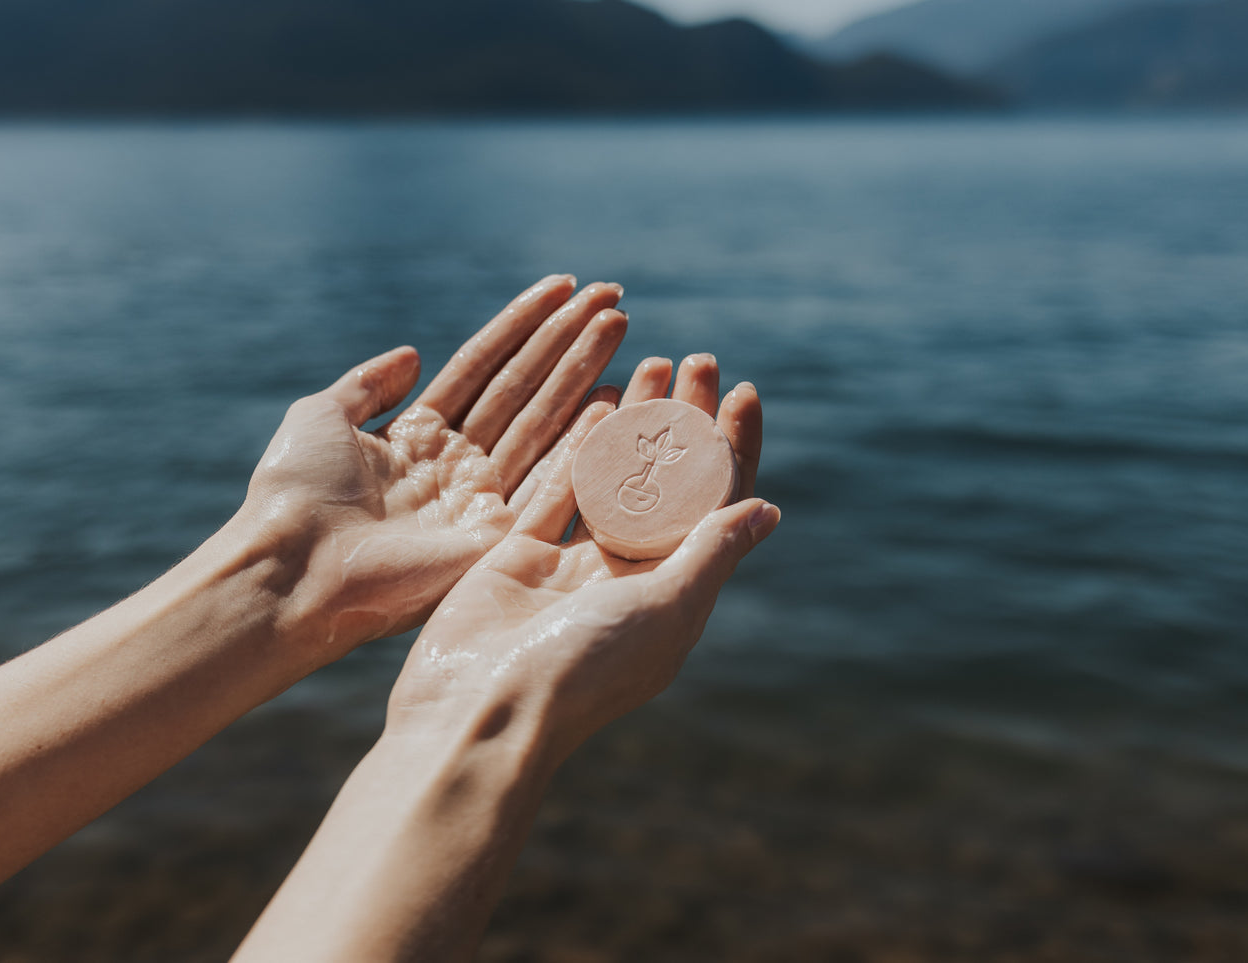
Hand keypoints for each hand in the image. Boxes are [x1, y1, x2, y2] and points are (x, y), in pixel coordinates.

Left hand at [233, 276, 626, 666]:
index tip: (564, 286)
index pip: (484, 366)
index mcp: (419, 436)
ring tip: (620, 324)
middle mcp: (457, 465)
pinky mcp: (495, 537)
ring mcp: (481, 499)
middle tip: (614, 297)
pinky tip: (613, 397)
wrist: (293, 563)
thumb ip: (368, 383)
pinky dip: (580, 440)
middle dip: (568, 341)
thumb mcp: (322, 416)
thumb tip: (412, 353)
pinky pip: (546, 479)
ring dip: (582, 372)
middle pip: (524, 388)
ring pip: (542, 421)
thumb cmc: (296, 493)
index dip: (523, 324)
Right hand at [387, 354, 778, 763]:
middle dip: (684, 423)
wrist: (481, 709)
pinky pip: (553, 490)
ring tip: (651, 364)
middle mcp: (626, 578)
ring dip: (635, 424)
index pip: (717, 508)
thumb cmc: (583, 668)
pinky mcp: (516, 557)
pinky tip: (597, 400)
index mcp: (671, 595)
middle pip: (667, 484)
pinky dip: (576, 448)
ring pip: (612, 479)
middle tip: (695, 361)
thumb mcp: (663, 608)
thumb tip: (766, 508)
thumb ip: (709, 553)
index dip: (734, 450)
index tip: (741, 393)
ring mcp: (569, 567)